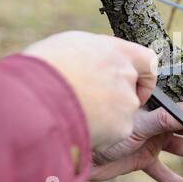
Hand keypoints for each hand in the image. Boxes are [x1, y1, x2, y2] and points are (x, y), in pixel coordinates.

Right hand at [23, 31, 157, 151]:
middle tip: (89, 104)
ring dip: (103, 118)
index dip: (144, 76)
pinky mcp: (122, 127)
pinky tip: (76, 127)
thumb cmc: (43, 69)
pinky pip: (113, 134)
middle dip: (114, 102)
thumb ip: (94, 55)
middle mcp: (127, 75)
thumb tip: (97, 61)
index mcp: (117, 51)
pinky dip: (98, 135)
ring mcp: (127, 102)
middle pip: (131, 92)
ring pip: (121, 114)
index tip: (134, 83)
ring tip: (73, 114)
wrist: (34, 100)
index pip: (149, 61)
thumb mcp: (70, 47)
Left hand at [90, 103, 182, 181]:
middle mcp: (156, 123)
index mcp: (156, 109)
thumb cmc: (105, 129)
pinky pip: (160, 170)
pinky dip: (171, 179)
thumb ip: (165, 120)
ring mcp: (150, 141)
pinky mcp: (142, 159)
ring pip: (180, 148)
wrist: (81, 152)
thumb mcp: (139, 126)